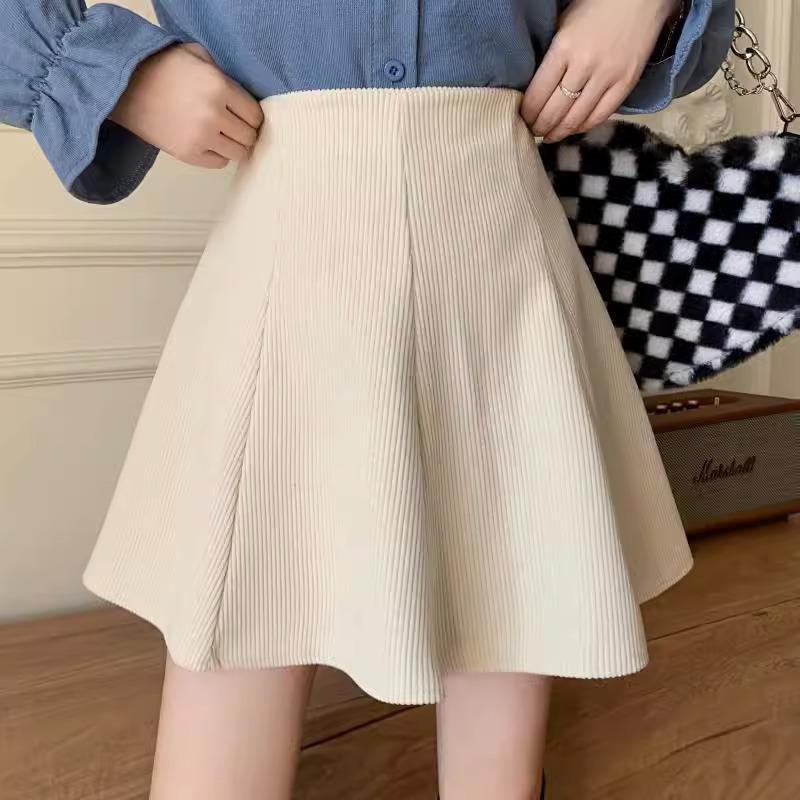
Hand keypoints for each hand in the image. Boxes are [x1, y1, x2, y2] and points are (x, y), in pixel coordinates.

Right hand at [110, 42, 263, 168]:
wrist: (125, 85)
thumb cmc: (162, 67)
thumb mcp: (196, 55)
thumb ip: (223, 72)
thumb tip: (244, 95)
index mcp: (219, 87)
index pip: (255, 115)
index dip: (252, 116)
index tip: (245, 116)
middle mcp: (213, 115)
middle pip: (249, 136)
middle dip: (245, 132)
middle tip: (235, 127)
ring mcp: (201, 138)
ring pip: (238, 153)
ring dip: (234, 146)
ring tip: (224, 137)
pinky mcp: (188, 154)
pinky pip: (220, 163)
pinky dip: (219, 155)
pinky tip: (210, 143)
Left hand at [521, 0, 681, 141]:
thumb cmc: (596, 7)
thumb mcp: (564, 25)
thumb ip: (552, 56)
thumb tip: (535, 89)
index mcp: (563, 48)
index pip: (537, 94)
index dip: (527, 114)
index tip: (522, 120)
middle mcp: (584, 65)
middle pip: (554, 111)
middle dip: (540, 127)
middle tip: (533, 132)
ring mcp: (607, 76)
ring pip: (576, 118)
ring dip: (559, 132)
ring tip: (550, 136)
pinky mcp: (626, 83)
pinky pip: (601, 115)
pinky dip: (584, 126)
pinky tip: (573, 129)